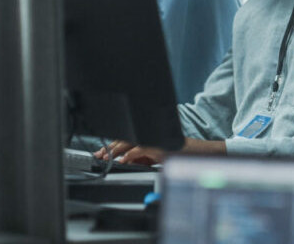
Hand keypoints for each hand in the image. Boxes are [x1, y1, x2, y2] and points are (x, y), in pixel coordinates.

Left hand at [93, 137, 224, 165]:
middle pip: (125, 138)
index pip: (126, 137)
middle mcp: (149, 134)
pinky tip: (123, 160)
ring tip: (107, 157)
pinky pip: (141, 149)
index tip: (102, 152)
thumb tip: (127, 160)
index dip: (112, 144)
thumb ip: (141, 157)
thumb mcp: (155, 156)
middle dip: (110, 147)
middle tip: (99, 155)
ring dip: (116, 150)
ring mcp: (153, 138)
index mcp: (147, 135)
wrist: (194, 152)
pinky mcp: (158, 145)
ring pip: (130, 141)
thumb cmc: (177, 153)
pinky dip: (130, 155)